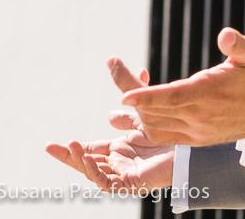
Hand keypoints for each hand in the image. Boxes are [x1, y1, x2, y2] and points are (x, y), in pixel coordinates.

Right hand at [45, 68, 173, 191]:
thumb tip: (113, 61)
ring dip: (79, 160)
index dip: (73, 148)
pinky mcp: (133, 183)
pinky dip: (95, 171)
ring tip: (70, 144)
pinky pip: (108, 182)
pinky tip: (87, 157)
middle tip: (48, 146)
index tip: (53, 143)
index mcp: (122, 149)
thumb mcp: (144, 105)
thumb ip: (129, 86)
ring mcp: (126, 174)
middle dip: (68, 156)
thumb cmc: (175, 128)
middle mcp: (122, 162)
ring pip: (95, 173)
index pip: (91, 151)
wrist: (195, 145)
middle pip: (87, 163)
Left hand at [121, 27, 244, 145]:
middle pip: (155, 110)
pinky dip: (147, 122)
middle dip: (129, 90)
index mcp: (211, 93)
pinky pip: (163, 135)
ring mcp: (197, 131)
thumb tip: (225, 34)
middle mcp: (201, 116)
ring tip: (130, 84)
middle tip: (115, 65)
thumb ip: (239, 44)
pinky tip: (144, 104)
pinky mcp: (196, 139)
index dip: (146, 96)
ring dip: (137, 108)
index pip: (172, 97)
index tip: (123, 93)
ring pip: (154, 126)